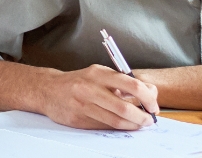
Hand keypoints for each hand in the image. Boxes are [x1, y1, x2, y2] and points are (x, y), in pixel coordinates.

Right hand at [37, 65, 159, 130]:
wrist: (48, 89)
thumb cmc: (79, 82)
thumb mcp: (99, 75)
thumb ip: (123, 83)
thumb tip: (151, 93)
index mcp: (98, 73)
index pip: (132, 85)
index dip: (148, 98)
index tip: (153, 106)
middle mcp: (90, 88)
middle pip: (125, 107)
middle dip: (142, 117)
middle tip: (149, 120)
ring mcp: (83, 105)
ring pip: (116, 120)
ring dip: (133, 125)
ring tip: (139, 124)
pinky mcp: (78, 119)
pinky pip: (104, 126)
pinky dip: (118, 128)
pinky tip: (123, 125)